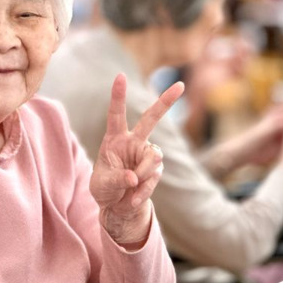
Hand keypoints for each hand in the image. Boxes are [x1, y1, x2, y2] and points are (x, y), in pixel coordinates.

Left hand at [90, 73, 183, 244]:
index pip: (116, 114)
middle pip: (151, 119)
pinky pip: (154, 177)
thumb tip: (134, 178)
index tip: (120, 76)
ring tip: (129, 188)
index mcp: (115, 139)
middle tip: (181, 85)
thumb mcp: (102, 185)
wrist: (117, 206)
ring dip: (143, 174)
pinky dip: (143, 190)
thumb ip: (116, 179)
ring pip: (154, 158)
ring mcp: (147, 155)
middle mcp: (133, 142)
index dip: (118, 96)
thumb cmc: (104, 189)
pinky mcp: (156, 170)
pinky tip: (133, 198)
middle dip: (166, 102)